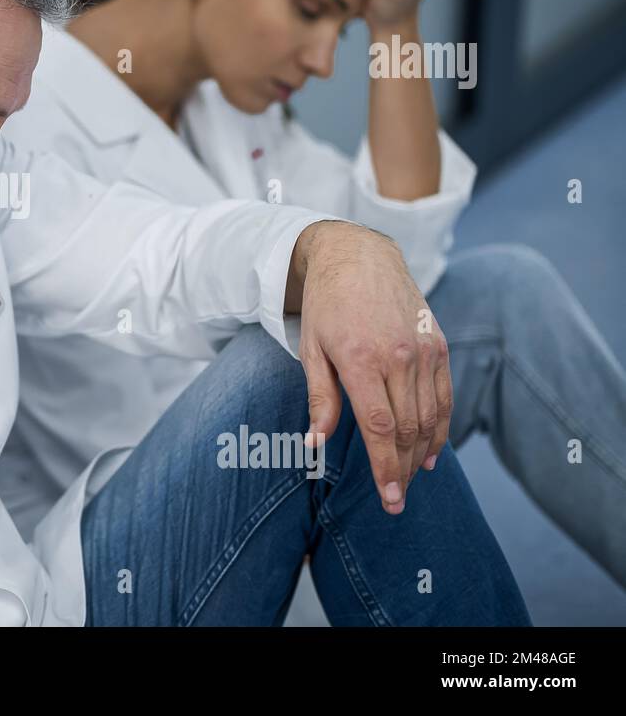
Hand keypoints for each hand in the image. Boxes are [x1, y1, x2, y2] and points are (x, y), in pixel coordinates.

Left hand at [289, 221, 451, 513]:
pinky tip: (431, 450)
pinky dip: (441, 426)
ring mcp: (422, 350)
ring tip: (410, 480)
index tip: (388, 499)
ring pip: (430, 416)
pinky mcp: (437, 344)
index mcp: (361, 359)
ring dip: (422, 454)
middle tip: (396, 500)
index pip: (379, 428)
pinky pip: (444, 395)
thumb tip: (315, 443)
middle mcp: (397, 357)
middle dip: (402, 470)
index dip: (385, 467)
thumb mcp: (311, 349)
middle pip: (408, 429)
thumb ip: (319, 397)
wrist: (359, 255)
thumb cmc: (327, 305)